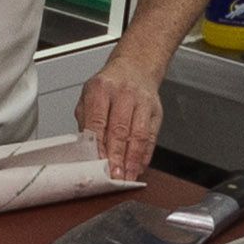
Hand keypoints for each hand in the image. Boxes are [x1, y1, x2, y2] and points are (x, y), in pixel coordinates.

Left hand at [76, 59, 165, 181]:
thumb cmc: (109, 85)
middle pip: (120, 130)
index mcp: (101, 89)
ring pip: (138, 135)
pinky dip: (146, 155)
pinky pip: (152, 136)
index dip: (99, 144)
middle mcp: (123, 94)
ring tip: (127, 177)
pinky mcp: (156, 112)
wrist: (136, 67)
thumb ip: (86, 121)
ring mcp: (142, 102)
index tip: (98, 163)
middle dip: (117, 157)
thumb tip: (86, 148)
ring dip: (133, 160)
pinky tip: (140, 167)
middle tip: (114, 176)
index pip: (98, 121)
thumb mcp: (89, 95)